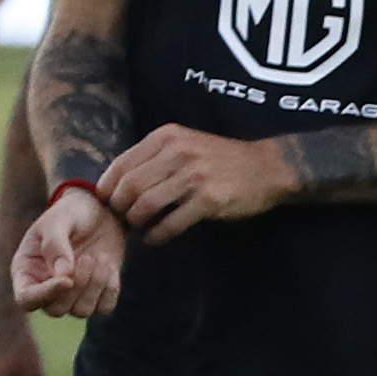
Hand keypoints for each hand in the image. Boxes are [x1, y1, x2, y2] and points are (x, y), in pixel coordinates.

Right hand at [12, 189, 126, 318]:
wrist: (99, 210)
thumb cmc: (72, 212)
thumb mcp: (59, 220)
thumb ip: (55, 245)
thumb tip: (63, 276)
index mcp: (27, 270)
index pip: (26, 299)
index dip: (45, 295)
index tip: (67, 280)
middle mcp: (46, 286)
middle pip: (55, 310)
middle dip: (77, 287)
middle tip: (88, 258)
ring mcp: (72, 293)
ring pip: (81, 312)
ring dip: (95, 286)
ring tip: (99, 258)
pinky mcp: (97, 293)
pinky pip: (104, 307)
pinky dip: (110, 289)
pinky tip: (109, 265)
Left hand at [97, 127, 296, 241]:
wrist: (268, 168)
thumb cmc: (222, 159)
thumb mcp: (186, 144)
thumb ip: (155, 157)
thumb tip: (117, 184)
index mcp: (167, 137)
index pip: (121, 164)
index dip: (108, 188)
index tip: (109, 203)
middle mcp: (178, 152)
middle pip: (129, 186)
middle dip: (120, 208)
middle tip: (123, 219)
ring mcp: (194, 176)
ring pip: (146, 205)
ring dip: (137, 222)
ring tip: (140, 228)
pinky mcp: (209, 199)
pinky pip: (171, 222)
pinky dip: (158, 235)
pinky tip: (156, 238)